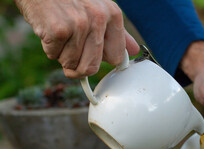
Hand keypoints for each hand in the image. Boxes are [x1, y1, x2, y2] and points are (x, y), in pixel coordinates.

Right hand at [14, 0, 138, 77]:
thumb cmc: (69, 0)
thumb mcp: (98, 9)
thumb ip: (117, 32)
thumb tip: (134, 51)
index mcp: (113, 14)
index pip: (115, 58)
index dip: (100, 59)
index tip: (92, 55)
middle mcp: (99, 19)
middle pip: (92, 67)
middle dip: (78, 66)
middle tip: (71, 51)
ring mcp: (79, 24)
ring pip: (71, 63)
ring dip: (62, 55)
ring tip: (61, 34)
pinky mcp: (58, 30)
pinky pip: (54, 55)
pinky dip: (49, 48)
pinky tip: (49, 29)